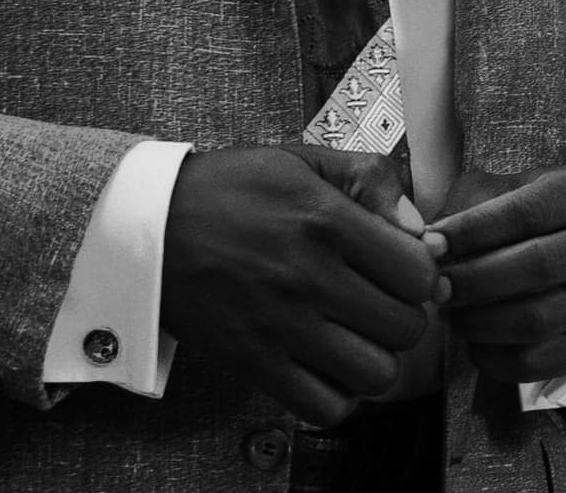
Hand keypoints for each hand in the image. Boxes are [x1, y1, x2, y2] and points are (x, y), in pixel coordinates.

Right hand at [158, 143, 439, 426]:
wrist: (145, 226)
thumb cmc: (226, 191)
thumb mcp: (297, 159)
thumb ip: (367, 177)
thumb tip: (418, 227)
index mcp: (324, 219)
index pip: (420, 272)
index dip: (420, 274)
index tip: (400, 271)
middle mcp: (307, 275)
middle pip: (406, 327)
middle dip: (401, 317)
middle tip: (377, 304)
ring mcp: (281, 325)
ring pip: (376, 374)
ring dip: (374, 360)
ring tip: (354, 338)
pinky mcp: (254, 362)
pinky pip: (327, 407)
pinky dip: (337, 396)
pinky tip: (326, 367)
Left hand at [432, 163, 565, 386]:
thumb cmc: (521, 213)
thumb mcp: (496, 190)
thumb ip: (465, 206)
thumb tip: (429, 242)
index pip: (528, 211)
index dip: (474, 230)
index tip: (431, 244)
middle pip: (538, 266)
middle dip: (476, 279)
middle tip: (435, 286)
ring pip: (541, 318)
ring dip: (484, 320)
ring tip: (451, 314)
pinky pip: (544, 360)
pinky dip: (499, 358)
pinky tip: (473, 344)